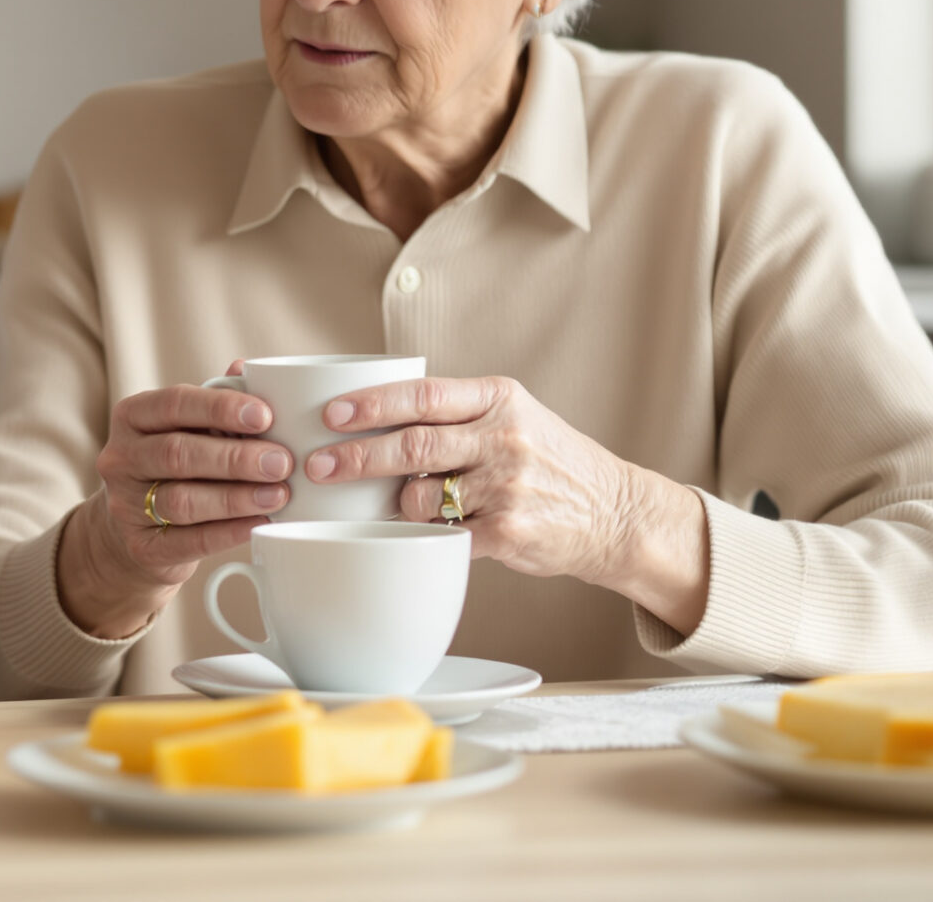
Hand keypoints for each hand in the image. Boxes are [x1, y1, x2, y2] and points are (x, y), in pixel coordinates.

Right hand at [55, 369, 292, 639]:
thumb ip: (214, 402)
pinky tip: (259, 523)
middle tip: (282, 461)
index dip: (220, 408)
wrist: (133, 529)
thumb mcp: (185, 428)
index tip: (266, 415)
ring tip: (278, 495)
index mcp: (132, 417)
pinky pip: (189, 541)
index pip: (174, 404)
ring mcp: (124, 505)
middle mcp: (121, 458)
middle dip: (236, 457)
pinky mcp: (141, 547)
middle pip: (178, 453)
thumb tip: (244, 368)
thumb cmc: (172, 467)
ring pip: (182, 500)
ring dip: (237, 497)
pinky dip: (229, 532)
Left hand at [305, 375, 708, 632]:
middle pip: (412, 446)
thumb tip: (369, 419)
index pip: (422, 396)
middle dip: (355, 458)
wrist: (614, 512)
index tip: (331, 415)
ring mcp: (508, 487)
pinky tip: (424, 532)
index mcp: (499, 399)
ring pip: (422, 497)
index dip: (370, 405)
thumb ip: (454, 413)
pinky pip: (444, 537)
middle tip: (318, 467)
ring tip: (399, 506)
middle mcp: (505, 438)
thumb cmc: (549, 461)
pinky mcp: (509, 533)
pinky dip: (425, 536)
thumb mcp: (513, 416)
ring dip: (397, 505)